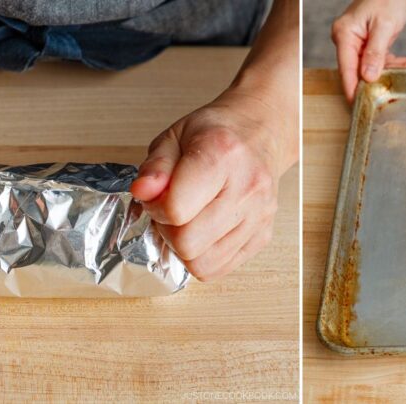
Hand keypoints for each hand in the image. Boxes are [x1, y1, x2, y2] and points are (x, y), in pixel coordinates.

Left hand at [130, 90, 292, 280]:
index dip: (155, 208)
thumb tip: (142, 192)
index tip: (157, 197)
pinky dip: (204, 256)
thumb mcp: (174, 137)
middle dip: (168, 231)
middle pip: (188, 242)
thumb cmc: (215, 133)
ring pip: (204, 263)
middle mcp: (248, 187)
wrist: (259, 134)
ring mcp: (260, 215)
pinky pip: (221, 268)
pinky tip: (204, 231)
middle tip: (171, 211)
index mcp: (222, 155)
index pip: (176, 209)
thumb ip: (155, 167)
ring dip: (185, 248)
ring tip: (188, 221)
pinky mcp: (263, 235)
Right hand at [332, 0, 405, 102]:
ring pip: (375, 67)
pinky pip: (382, 60)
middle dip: (382, 80)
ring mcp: (358, 43)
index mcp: (344, 34)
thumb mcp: (384, 25)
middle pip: (360, 70)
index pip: (346, 68)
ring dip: (397, 69)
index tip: (359, 107)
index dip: (352, 89)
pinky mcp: (370, 45)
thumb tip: (368, 77)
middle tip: (397, 92)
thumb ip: (375, 53)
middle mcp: (348, 40)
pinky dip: (399, 63)